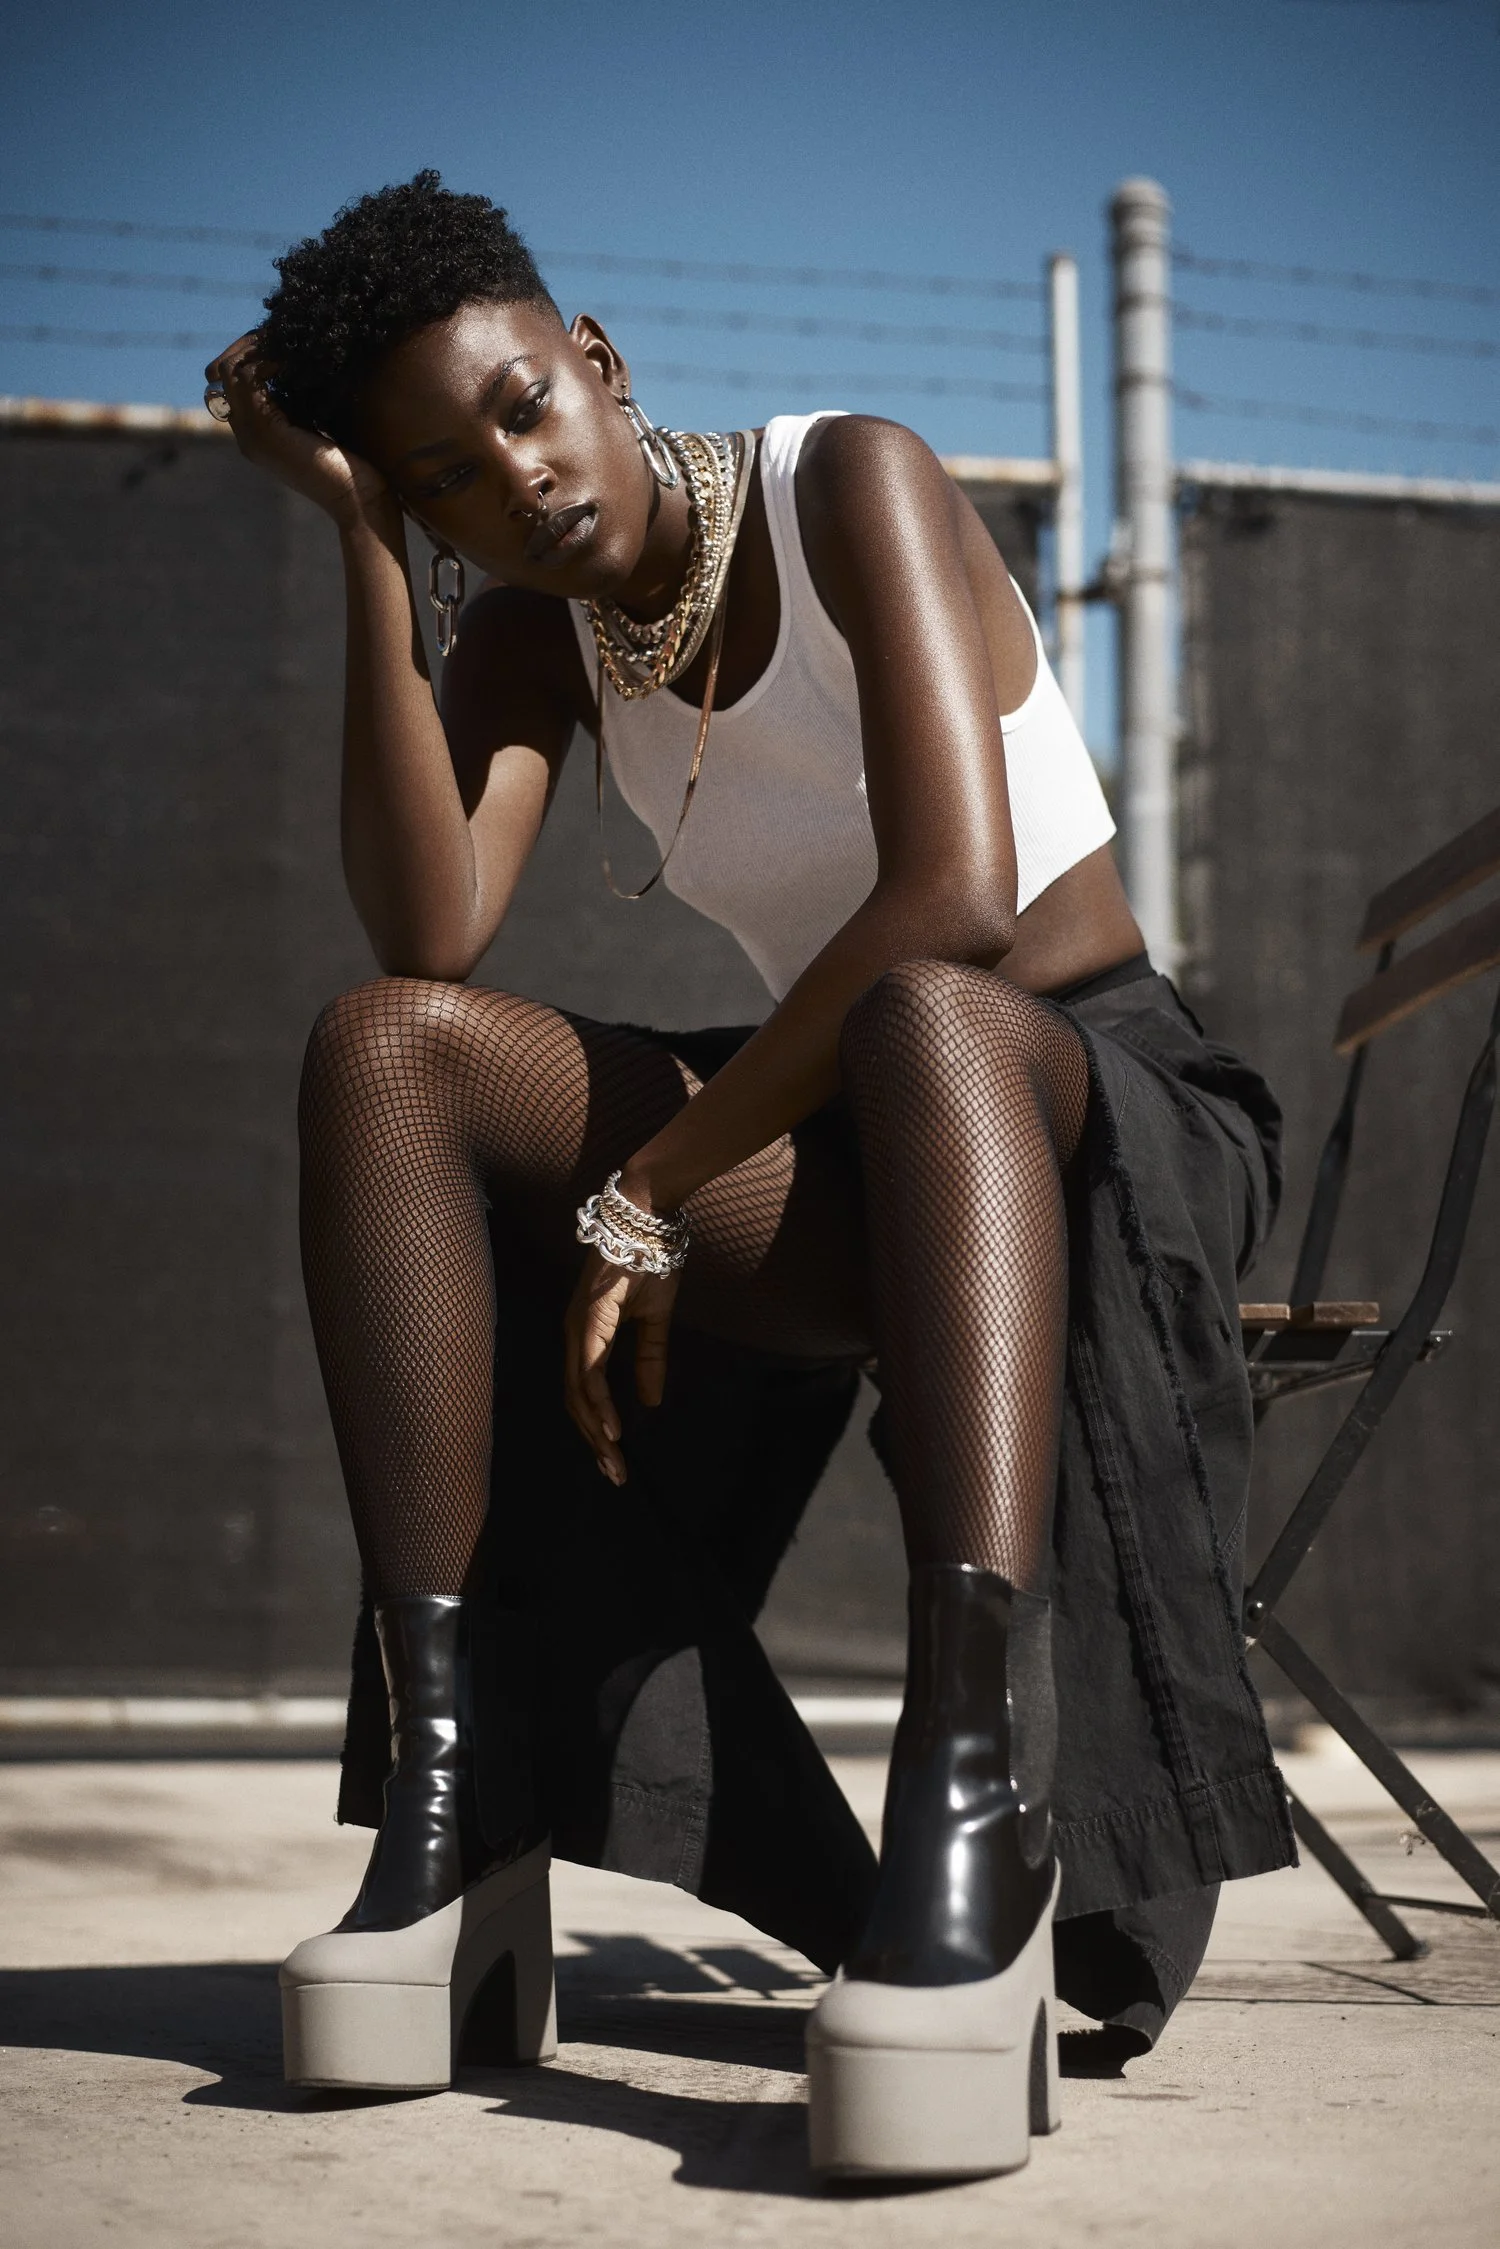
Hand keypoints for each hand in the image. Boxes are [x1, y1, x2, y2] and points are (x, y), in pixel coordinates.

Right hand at [204, 333, 392, 527]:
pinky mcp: (265, 429)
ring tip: (293, 339)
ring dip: (262, 347)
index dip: (256, 354)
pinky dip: (271, 358)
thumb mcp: (323, 425)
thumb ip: (305, 403)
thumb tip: (305, 364)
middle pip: (228, 372)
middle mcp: (247, 435)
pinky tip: (298, 355)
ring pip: (233, 370)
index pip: (237, 382)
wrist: (360, 501)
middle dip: (254, 345)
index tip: (285, 340)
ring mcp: (251, 433)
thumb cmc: (355, 467)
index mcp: (258, 435)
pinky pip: (250, 377)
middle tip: (285, 332)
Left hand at [563, 1250, 678, 1484]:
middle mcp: (575, 1334)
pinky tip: (609, 1428)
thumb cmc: (649, 1260)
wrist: (646, 1217)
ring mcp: (579, 1326)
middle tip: (614, 1475)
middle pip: (575, 1400)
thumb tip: (650, 1402)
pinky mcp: (590, 1317)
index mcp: (587, 1334)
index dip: (595, 1427)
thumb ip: (651, 1359)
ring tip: (612, 1461)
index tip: (614, 1459)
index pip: (584, 1392)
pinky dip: (597, 1401)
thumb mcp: (655, 1319)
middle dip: (592, 1441)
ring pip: (578, 1391)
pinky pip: (590, 1368)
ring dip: (594, 1430)